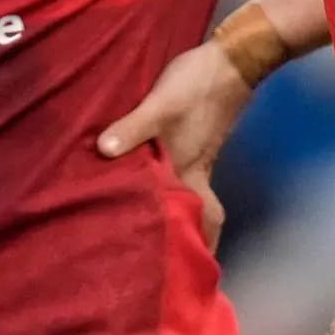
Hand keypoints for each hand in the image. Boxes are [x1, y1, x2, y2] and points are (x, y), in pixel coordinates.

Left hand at [98, 41, 254, 249]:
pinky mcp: (192, 143)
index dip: (201, 247)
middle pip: (199, 215)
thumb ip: (133, 127)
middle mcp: (196, 169)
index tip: (191, 273)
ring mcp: (196, 157)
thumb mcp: (161, 105)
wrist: (230, 61)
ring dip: (178, 216)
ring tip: (155, 233)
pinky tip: (149, 187)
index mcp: (191, 169)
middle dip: (190, 239)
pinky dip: (169, 190)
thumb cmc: (197, 85)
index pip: (202, 220)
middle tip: (169, 263)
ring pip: (188, 197)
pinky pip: (181, 177)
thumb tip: (104, 151)